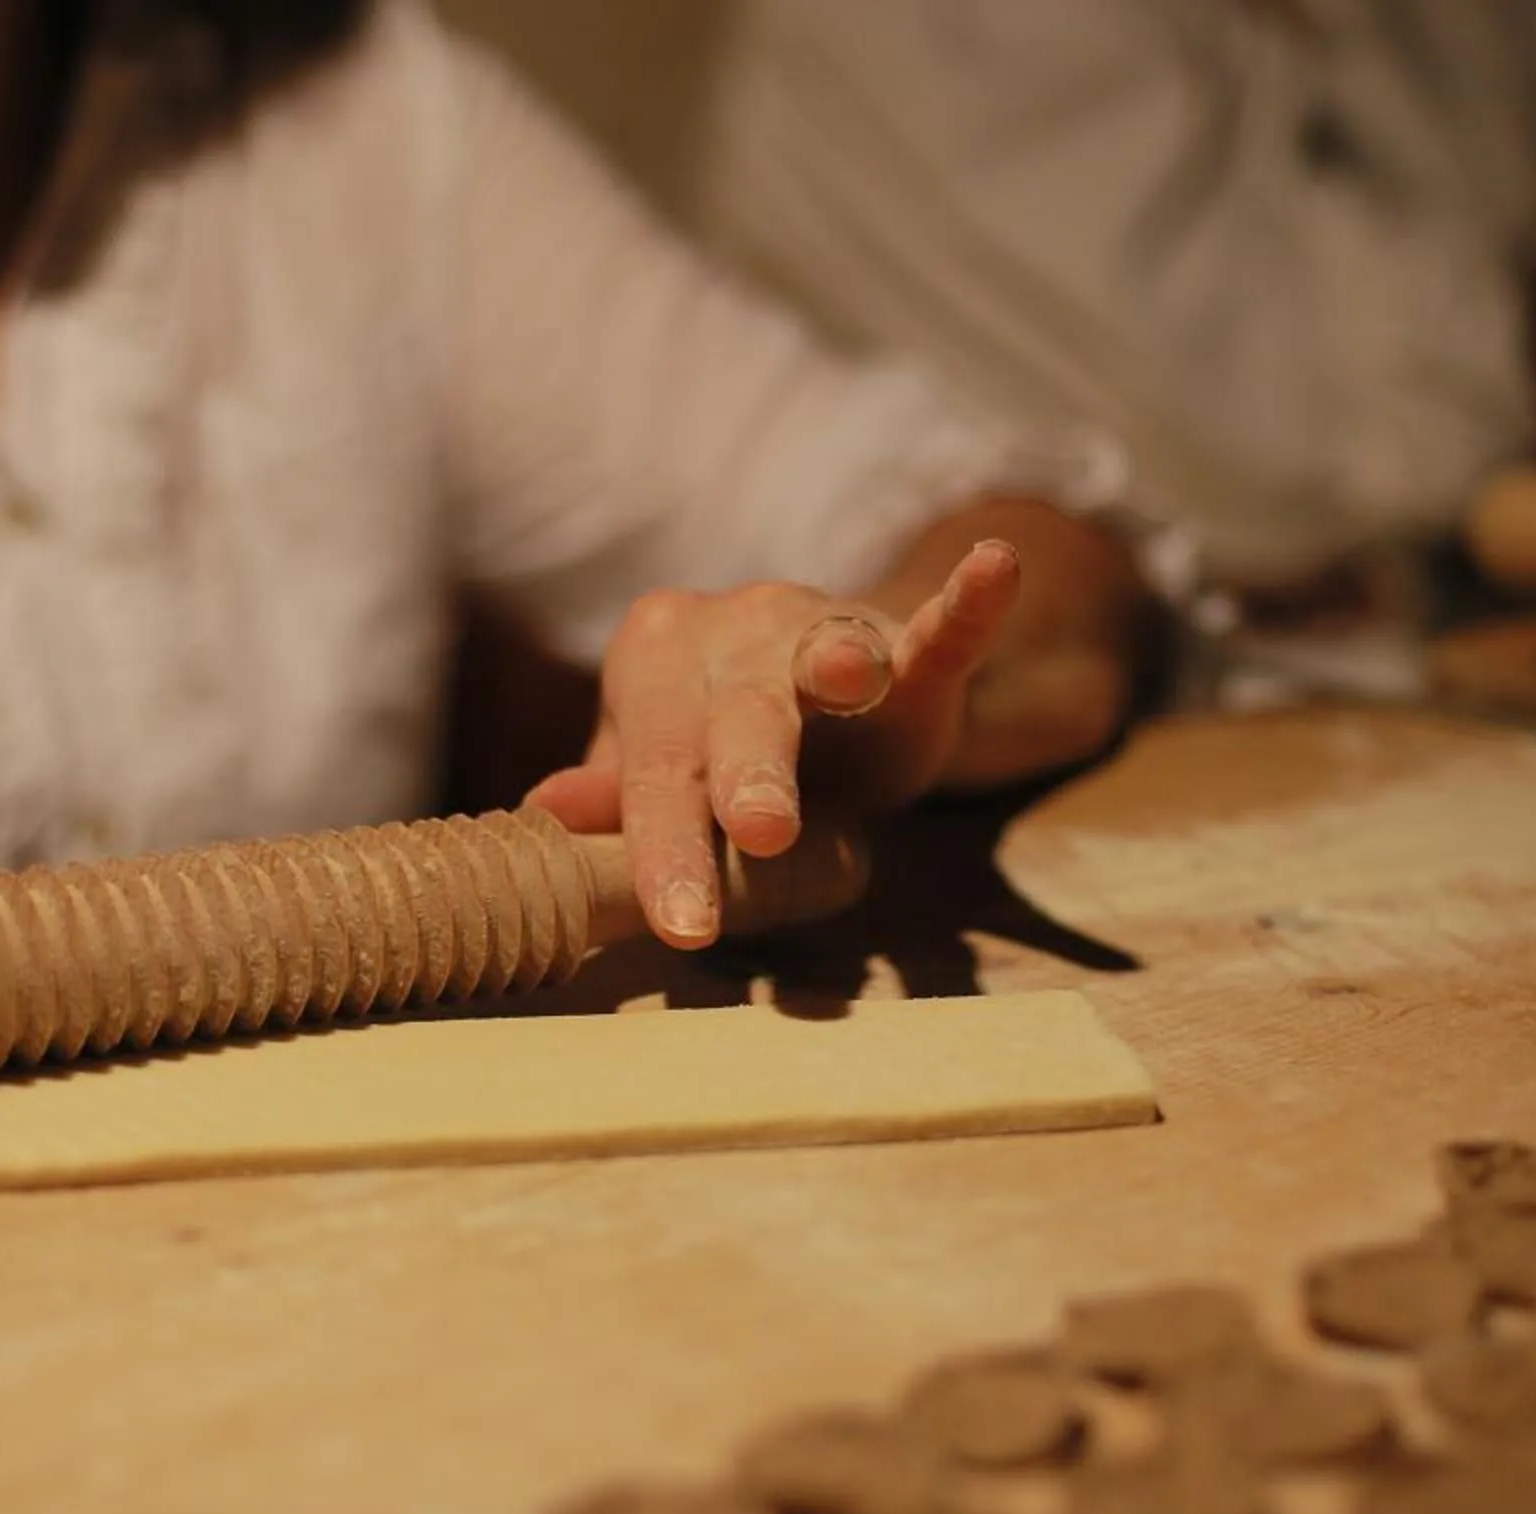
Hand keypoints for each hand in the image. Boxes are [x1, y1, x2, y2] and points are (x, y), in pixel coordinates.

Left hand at [525, 541, 1023, 946]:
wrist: (826, 693)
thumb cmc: (721, 747)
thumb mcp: (668, 772)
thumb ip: (617, 795)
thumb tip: (544, 814)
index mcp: (654, 658)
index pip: (657, 766)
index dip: (666, 846)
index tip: (678, 921)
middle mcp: (731, 628)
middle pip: (734, 716)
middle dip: (746, 776)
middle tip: (758, 836)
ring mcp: (822, 627)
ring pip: (827, 658)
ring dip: (836, 671)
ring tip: (844, 678)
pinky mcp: (909, 644)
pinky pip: (939, 628)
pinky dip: (966, 604)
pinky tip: (992, 569)